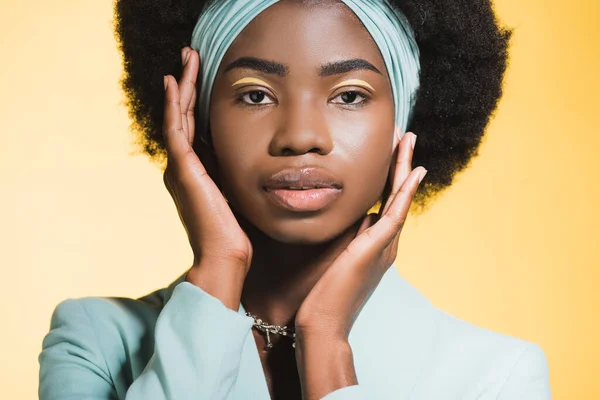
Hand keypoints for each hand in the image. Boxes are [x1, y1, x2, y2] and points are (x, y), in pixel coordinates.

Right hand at [162, 47, 251, 308]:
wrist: (226, 255)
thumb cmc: (236, 231)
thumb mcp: (237, 193)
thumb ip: (236, 174)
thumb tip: (253, 160)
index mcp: (195, 171)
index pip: (194, 126)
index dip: (197, 99)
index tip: (202, 75)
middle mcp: (183, 165)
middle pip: (184, 114)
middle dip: (188, 84)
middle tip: (190, 56)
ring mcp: (180, 166)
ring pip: (178, 114)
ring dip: (183, 84)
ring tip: (186, 57)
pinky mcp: (183, 169)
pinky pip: (176, 128)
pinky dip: (175, 103)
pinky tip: (177, 82)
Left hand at [295, 129, 425, 336]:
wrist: (324, 323)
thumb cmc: (323, 294)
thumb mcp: (334, 257)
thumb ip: (344, 236)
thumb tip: (347, 215)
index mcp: (374, 244)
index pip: (385, 201)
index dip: (389, 175)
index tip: (389, 150)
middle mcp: (385, 243)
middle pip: (396, 195)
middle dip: (401, 164)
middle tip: (404, 136)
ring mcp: (384, 246)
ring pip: (399, 199)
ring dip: (405, 168)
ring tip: (407, 141)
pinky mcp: (378, 249)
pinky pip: (396, 214)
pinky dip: (405, 192)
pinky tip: (413, 172)